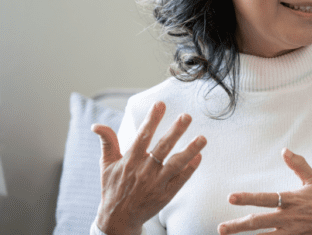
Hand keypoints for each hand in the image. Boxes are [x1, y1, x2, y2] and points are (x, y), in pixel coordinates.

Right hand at [92, 101, 205, 234]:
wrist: (118, 218)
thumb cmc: (113, 188)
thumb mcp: (106, 165)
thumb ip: (107, 143)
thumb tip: (97, 125)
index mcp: (130, 160)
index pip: (142, 136)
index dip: (152, 119)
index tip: (160, 104)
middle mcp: (144, 170)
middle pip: (162, 147)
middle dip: (175, 131)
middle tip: (187, 116)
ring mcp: (156, 183)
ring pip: (176, 164)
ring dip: (190, 150)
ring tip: (203, 138)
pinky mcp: (166, 194)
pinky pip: (180, 180)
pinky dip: (189, 169)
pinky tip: (199, 157)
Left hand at [218, 148, 311, 234]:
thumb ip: (298, 165)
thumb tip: (285, 150)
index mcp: (291, 200)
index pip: (265, 198)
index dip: (247, 198)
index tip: (231, 198)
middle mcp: (289, 217)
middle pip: (259, 222)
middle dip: (238, 226)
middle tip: (222, 228)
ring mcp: (293, 232)